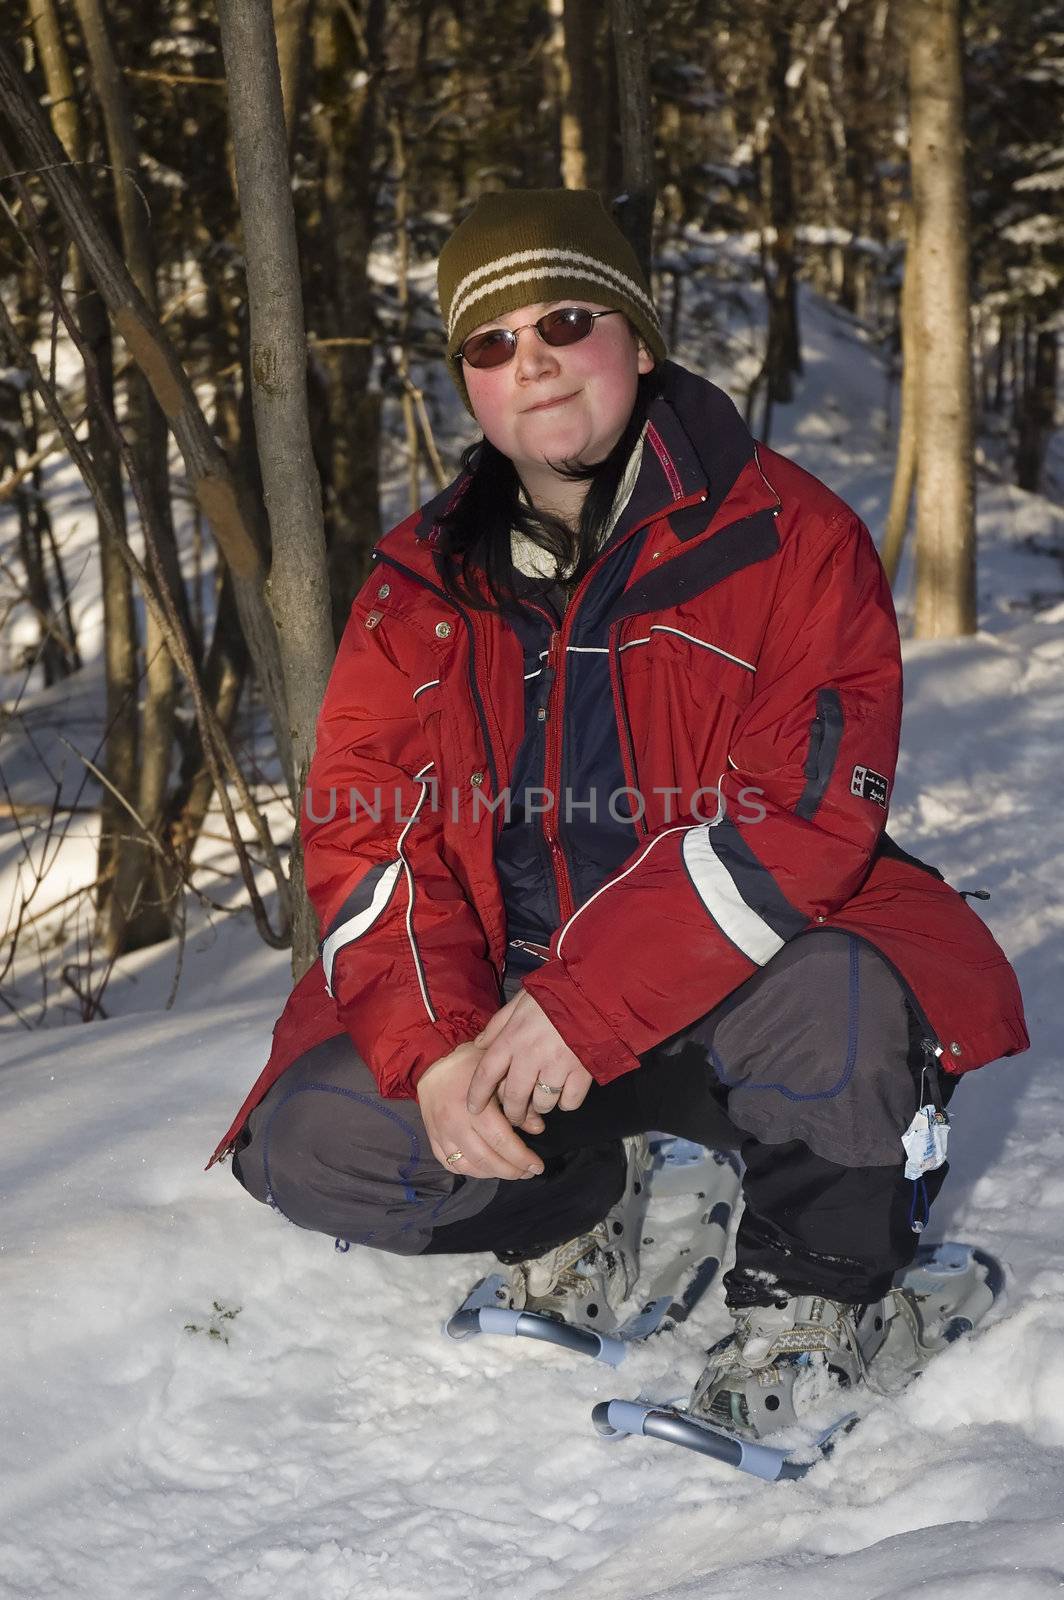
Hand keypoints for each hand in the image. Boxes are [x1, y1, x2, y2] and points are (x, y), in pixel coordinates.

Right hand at [416, 1041, 545, 1180]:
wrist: (433, 1064)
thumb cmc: (470, 1065)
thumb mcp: (498, 1075)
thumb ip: (518, 1102)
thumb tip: (538, 1129)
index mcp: (474, 1106)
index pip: (501, 1141)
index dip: (522, 1158)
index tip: (538, 1165)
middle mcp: (455, 1124)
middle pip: (486, 1159)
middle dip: (511, 1170)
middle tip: (528, 1172)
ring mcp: (441, 1134)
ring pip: (469, 1166)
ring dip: (493, 1174)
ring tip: (511, 1172)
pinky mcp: (432, 1139)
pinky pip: (451, 1165)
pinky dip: (471, 1171)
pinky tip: (487, 1168)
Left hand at [467, 991, 592, 1129]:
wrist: (592, 990)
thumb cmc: (554, 994)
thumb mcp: (519, 1002)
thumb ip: (498, 1025)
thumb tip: (480, 1045)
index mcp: (513, 1038)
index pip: (487, 1073)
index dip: (477, 1094)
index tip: (474, 1108)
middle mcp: (531, 1056)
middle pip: (514, 1097)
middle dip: (512, 1112)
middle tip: (515, 1115)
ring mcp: (557, 1066)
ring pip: (542, 1104)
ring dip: (540, 1106)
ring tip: (543, 1098)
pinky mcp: (582, 1072)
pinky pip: (569, 1102)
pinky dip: (566, 1102)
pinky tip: (565, 1092)